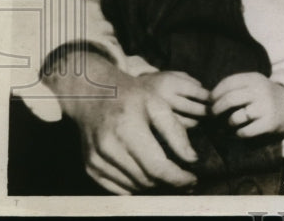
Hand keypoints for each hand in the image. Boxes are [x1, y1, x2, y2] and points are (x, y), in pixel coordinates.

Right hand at [53, 54, 198, 193]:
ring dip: (153, 185)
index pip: (156, 167)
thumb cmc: (132, 97)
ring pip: (133, 187)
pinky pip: (117, 189)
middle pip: (146, 180)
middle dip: (168, 181)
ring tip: (166, 174)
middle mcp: (109, 148)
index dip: (177, 178)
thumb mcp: (158, 106)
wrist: (94, 95)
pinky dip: (135, 186)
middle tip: (183, 176)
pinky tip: (146, 176)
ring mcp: (96, 160)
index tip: (192, 180)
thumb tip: (191, 159)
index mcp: (128, 130)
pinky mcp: (90, 167)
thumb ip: (175, 132)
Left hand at [211, 72, 283, 137]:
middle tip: (211, 116)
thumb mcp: (253, 85)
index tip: (209, 102)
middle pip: (229, 99)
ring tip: (223, 126)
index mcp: (255, 78)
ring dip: (225, 124)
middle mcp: (261, 91)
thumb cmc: (262, 97)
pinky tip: (235, 133)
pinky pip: (244, 132)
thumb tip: (207, 99)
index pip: (228, 82)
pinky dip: (235, 135)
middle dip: (215, 110)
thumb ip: (234, 88)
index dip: (214, 93)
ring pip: (235, 118)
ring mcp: (266, 107)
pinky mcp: (269, 123)